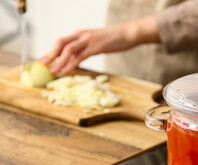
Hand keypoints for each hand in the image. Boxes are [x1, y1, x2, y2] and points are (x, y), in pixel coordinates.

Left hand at [40, 15, 159, 73]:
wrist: (128, 33)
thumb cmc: (114, 39)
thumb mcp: (97, 41)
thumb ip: (86, 47)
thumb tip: (77, 56)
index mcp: (81, 34)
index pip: (62, 41)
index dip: (52, 51)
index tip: (45, 60)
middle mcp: (82, 35)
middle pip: (61, 42)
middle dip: (50, 54)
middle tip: (43, 64)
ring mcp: (89, 40)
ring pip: (68, 49)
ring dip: (59, 61)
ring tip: (53, 71)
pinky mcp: (96, 47)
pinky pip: (80, 56)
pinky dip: (72, 63)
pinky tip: (67, 70)